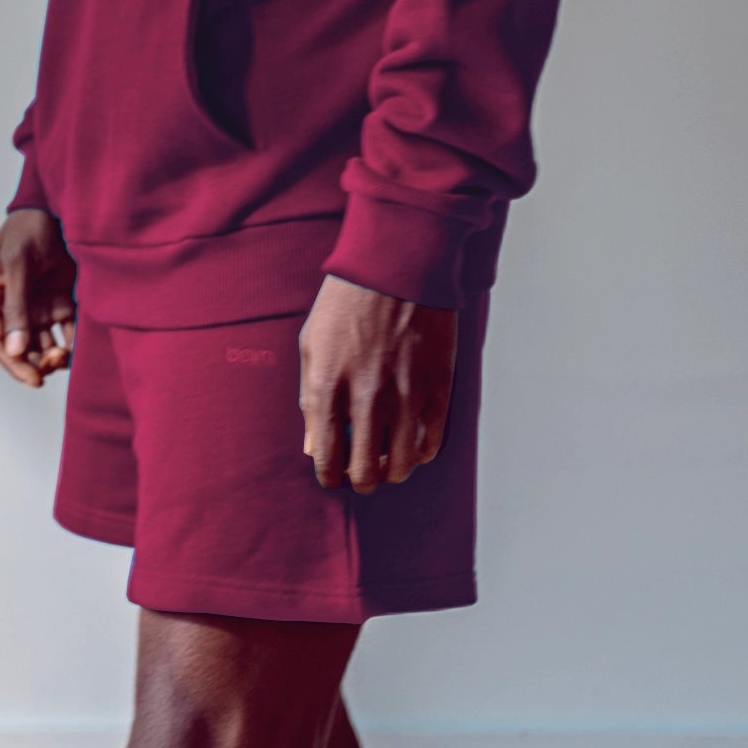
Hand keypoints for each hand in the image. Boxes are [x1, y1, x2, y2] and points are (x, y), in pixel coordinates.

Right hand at [0, 208, 77, 386]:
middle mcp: (14, 307)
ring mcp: (38, 305)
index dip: (13, 364)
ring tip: (67, 355)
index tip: (33, 379)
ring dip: (54, 355)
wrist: (59, 207)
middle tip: (54, 364)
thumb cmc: (28, 228)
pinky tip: (82, 349)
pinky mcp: (62, 301)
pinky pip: (67, 331)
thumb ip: (16, 307)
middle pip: (22, 348)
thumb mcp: (18, 264)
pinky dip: (74, 342)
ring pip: (44, 344)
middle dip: (36, 362)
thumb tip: (14, 350)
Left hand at [299, 275, 457, 492]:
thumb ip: (310, 400)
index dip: (329, 478)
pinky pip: (432, 442)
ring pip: (402, 465)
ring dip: (392, 472)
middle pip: (365, 471)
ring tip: (387, 462)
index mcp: (328, 388)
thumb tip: (315, 447)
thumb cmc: (347, 303)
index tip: (333, 477)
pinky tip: (412, 446)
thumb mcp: (311, 345)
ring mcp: (405, 396)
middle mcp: (367, 399)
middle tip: (361, 473)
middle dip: (360, 480)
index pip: (326, 459)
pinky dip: (420, 453)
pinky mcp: (437, 388)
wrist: (397, 266)